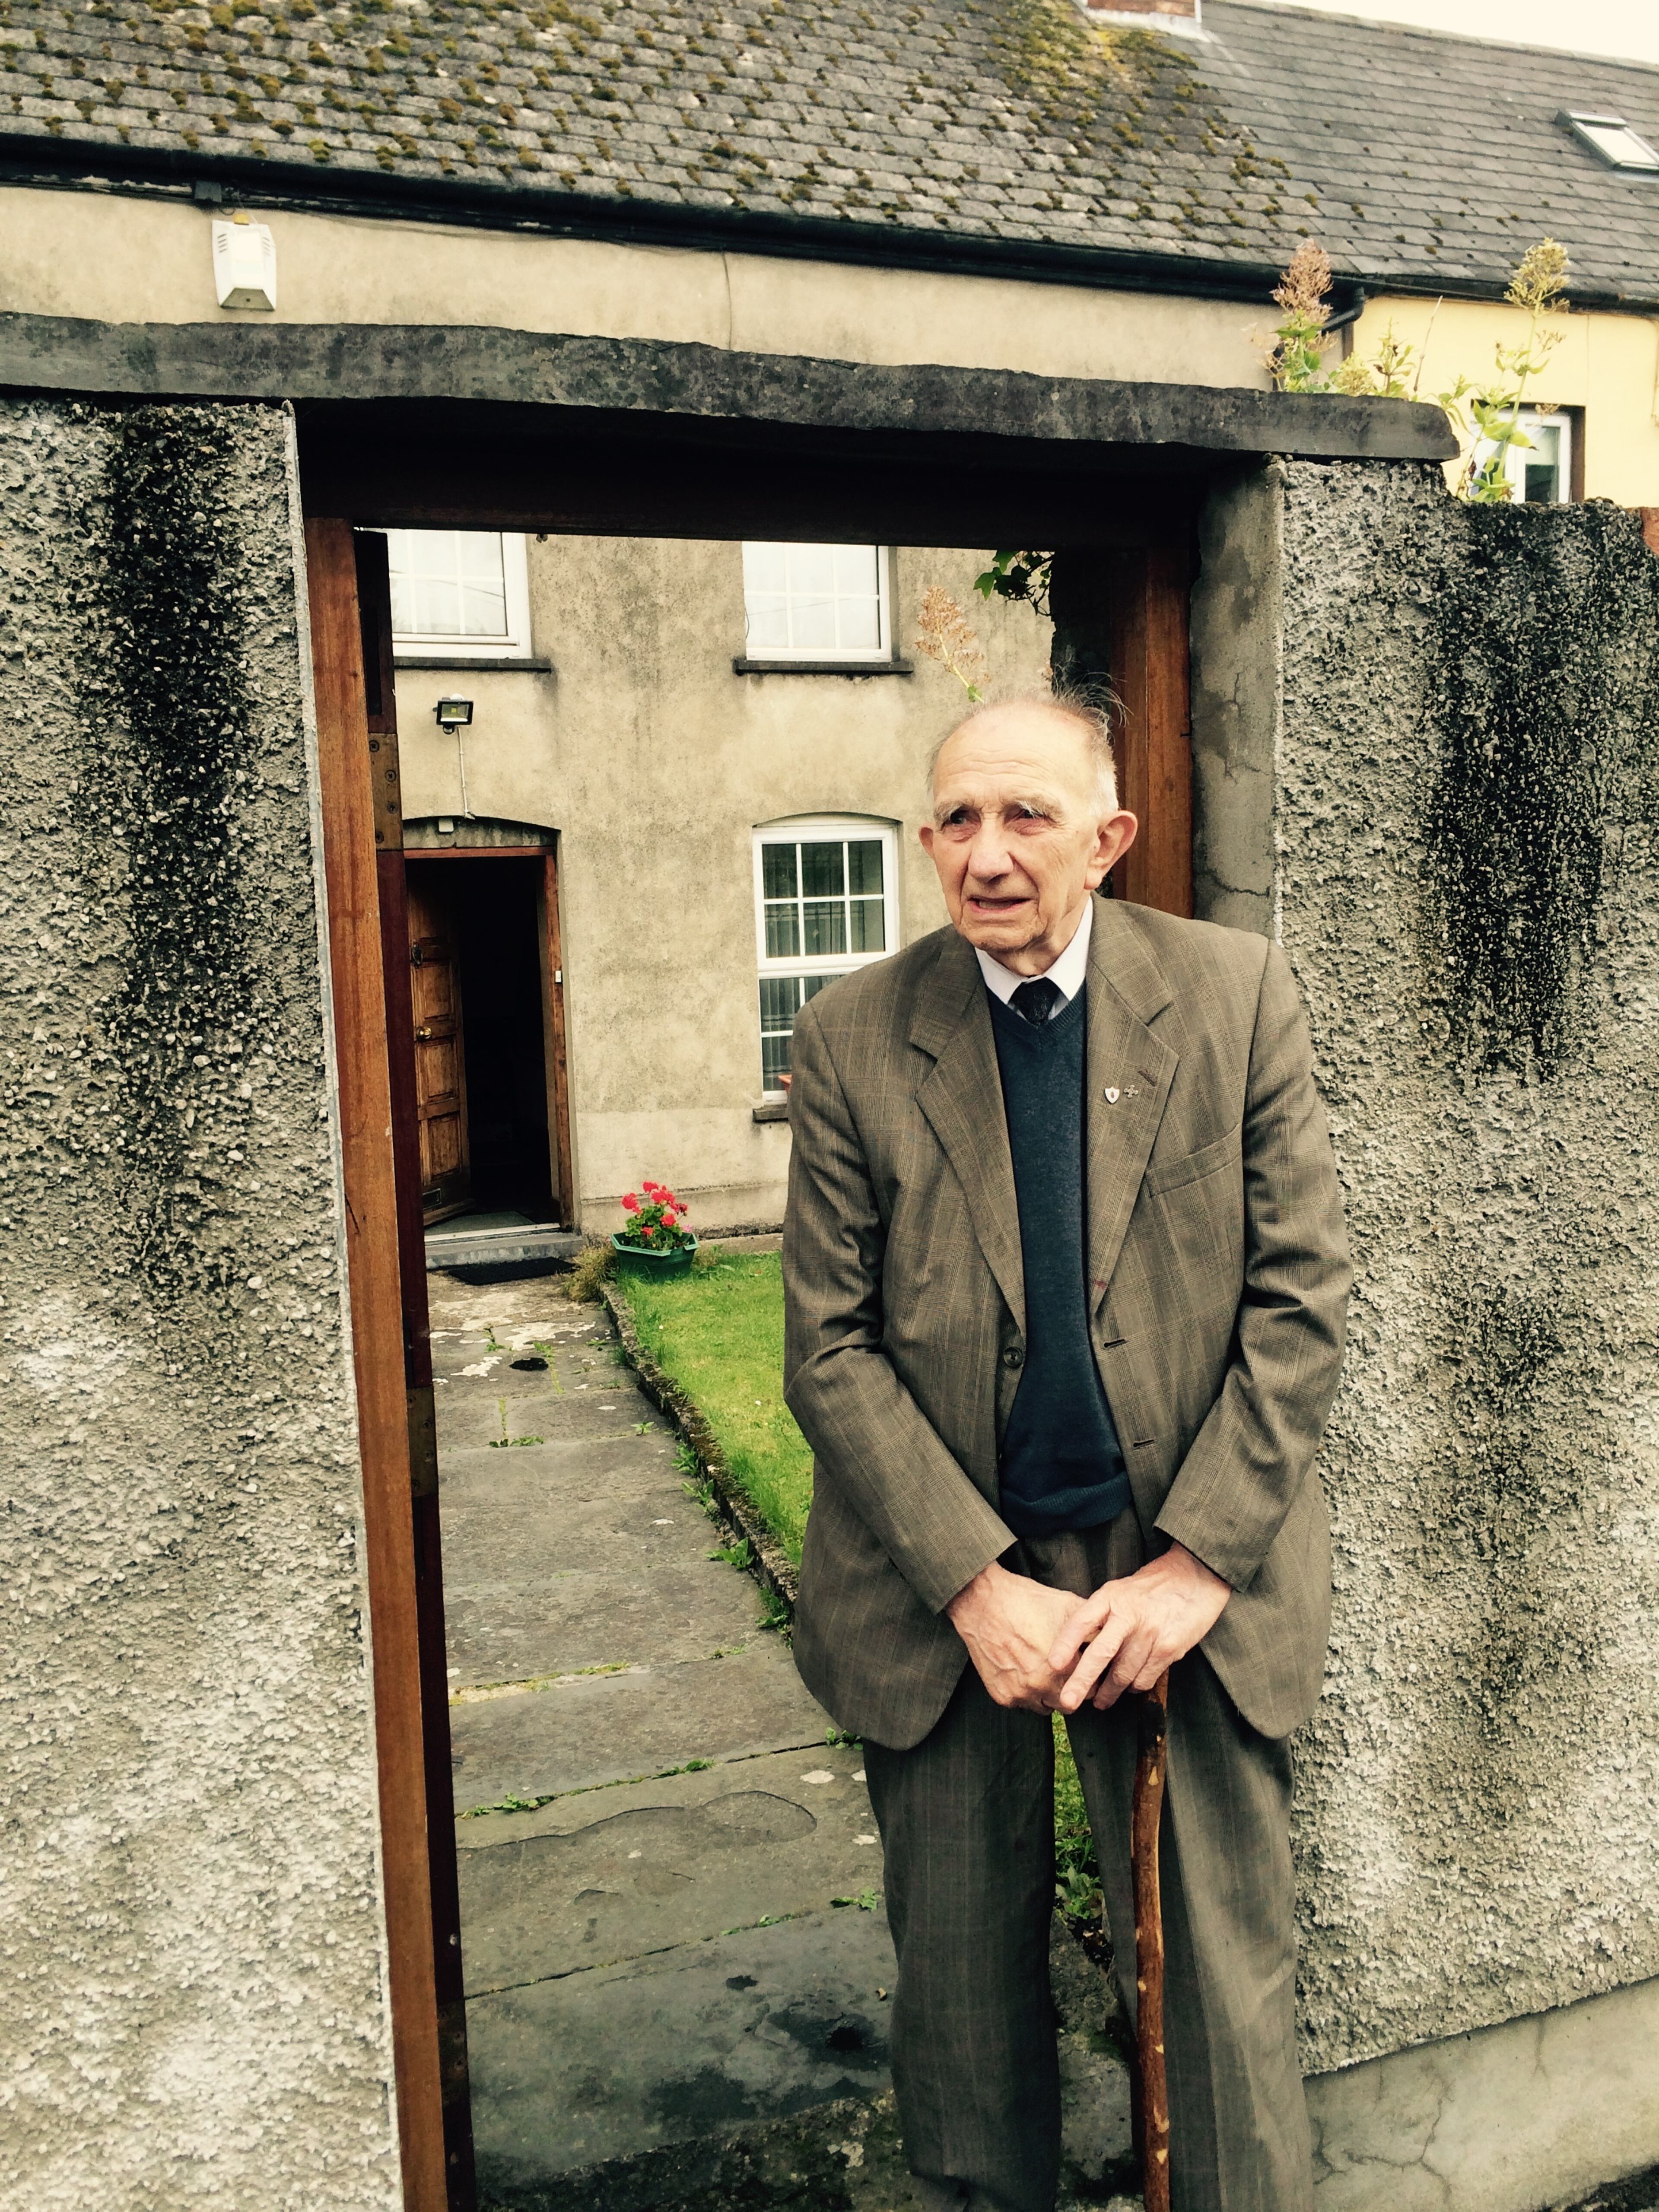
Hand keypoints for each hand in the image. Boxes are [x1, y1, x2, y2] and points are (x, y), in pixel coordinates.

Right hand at [946, 1561, 1078, 1711]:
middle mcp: (1043, 1685)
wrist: (983, 1602)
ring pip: (1047, 1707)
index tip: (1085, 1668)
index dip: (1090, 1677)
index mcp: (1064, 1666)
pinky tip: (1023, 1670)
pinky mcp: (1003, 1696)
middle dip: (1071, 1689)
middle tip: (1065, 1672)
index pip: (1091, 1688)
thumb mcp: (1068, 1606)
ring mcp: (1022, 1693)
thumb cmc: (1027, 1601)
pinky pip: (1023, 1703)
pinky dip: (1026, 1691)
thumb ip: (1093, 1627)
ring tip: (1044, 1671)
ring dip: (1049, 1694)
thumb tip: (1111, 1636)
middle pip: (1070, 1703)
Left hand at [1046, 1544, 1230, 1713]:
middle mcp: (1129, 1615)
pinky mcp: (1169, 1648)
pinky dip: (1134, 1686)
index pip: (1082, 1621)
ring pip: (1122, 1673)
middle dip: (1081, 1681)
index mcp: (1111, 1597)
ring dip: (1109, 1692)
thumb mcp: (1119, 1590)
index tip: (1053, 1664)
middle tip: (1067, 1702)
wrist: (1194, 1578)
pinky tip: (1130, 1686)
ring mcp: (1150, 1633)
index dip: (1065, 1643)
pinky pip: (1144, 1678)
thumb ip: (1100, 1614)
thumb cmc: (1150, 1587)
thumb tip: (1076, 1646)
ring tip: (1100, 1701)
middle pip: (1100, 1654)